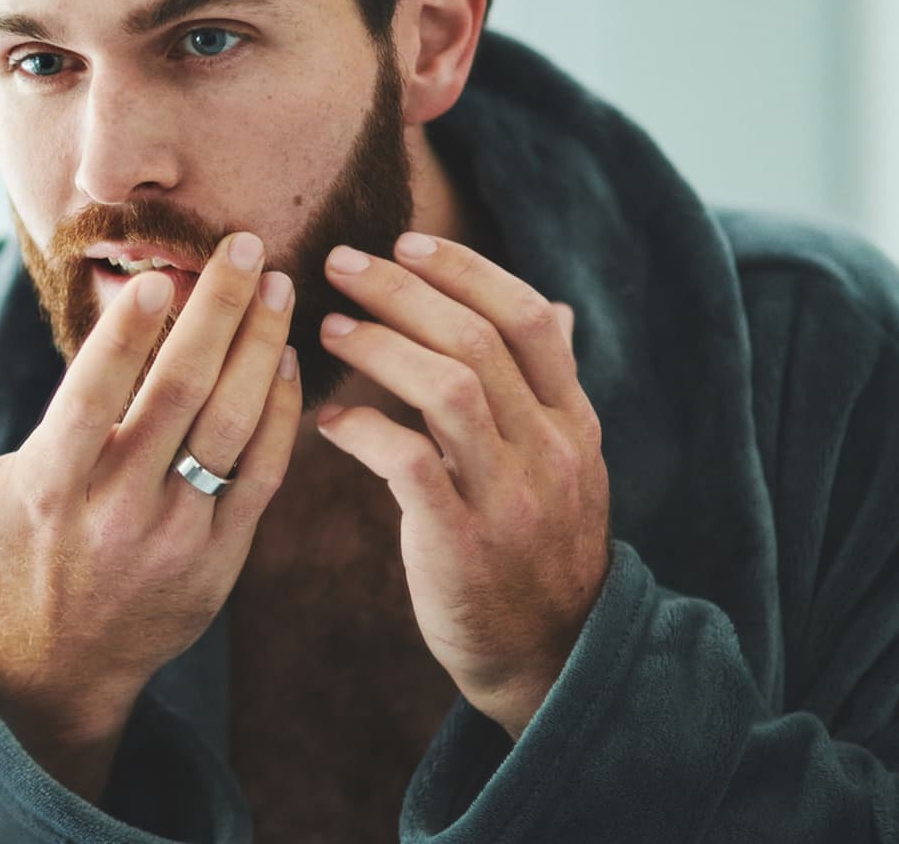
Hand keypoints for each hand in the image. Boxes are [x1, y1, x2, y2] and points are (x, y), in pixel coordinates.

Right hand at [0, 234, 300, 799]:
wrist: (62, 669)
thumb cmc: (2, 563)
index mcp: (49, 487)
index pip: (93, 399)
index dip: (128, 336)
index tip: (160, 275)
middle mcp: (115, 510)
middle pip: (179, 397)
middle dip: (219, 314)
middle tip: (248, 247)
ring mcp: (175, 536)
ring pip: (230, 429)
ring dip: (260, 350)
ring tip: (280, 288)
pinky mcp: (222, 558)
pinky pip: (261, 475)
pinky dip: (278, 414)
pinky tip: (284, 358)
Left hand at [315, 233, 609, 739]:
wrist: (549, 656)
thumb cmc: (535, 547)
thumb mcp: (565, 463)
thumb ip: (549, 387)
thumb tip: (557, 308)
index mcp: (572, 422)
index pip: (529, 318)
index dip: (466, 270)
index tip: (405, 241)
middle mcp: (550, 450)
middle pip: (480, 340)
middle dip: (403, 291)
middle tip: (340, 263)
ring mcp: (511, 496)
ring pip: (450, 389)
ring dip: (380, 348)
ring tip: (327, 327)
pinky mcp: (464, 542)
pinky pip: (409, 463)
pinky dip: (362, 430)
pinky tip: (326, 421)